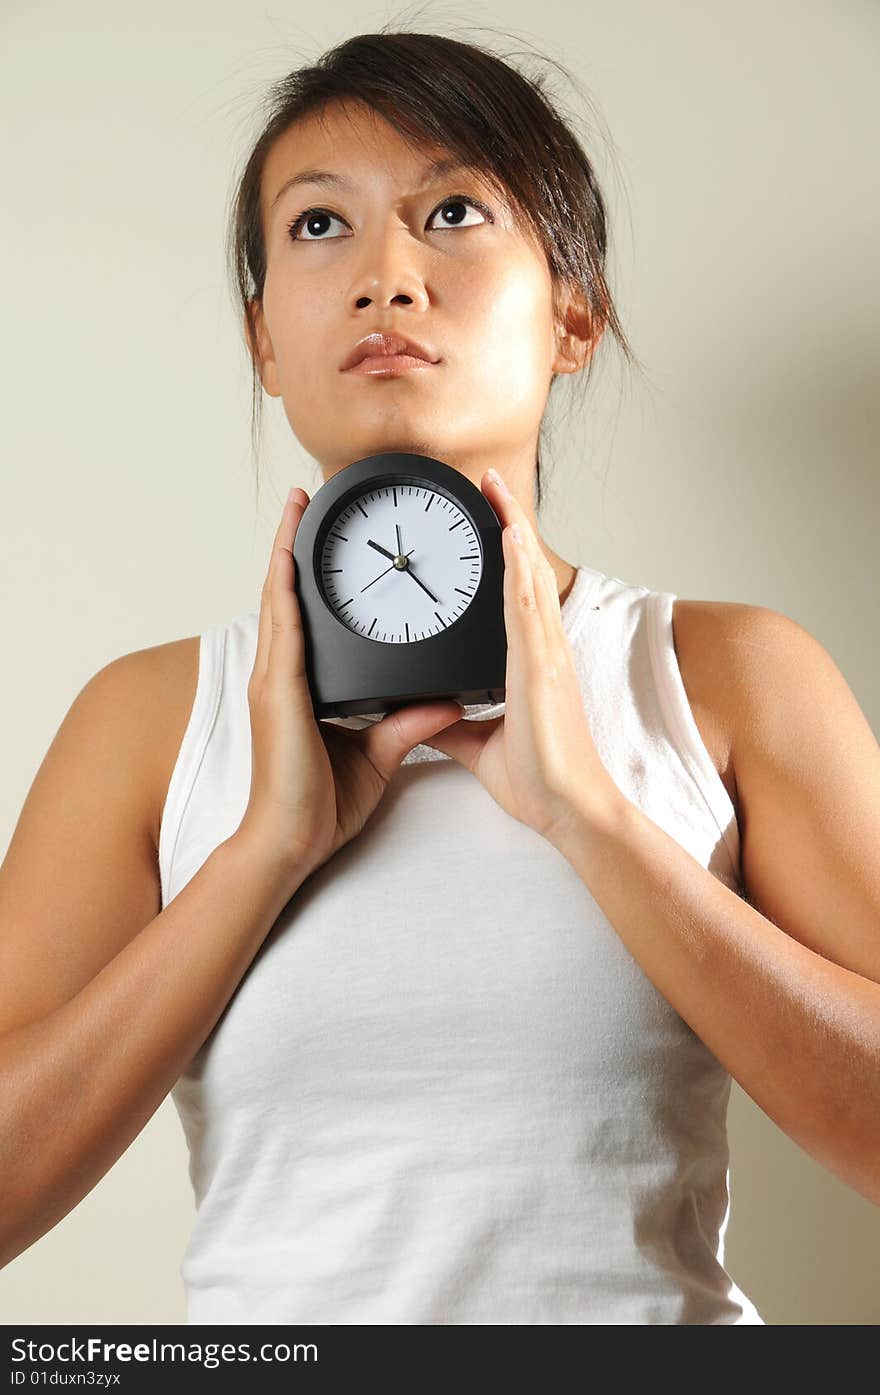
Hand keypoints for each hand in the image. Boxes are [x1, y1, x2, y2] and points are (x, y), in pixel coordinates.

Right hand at [235, 488, 464, 885]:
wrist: (291, 843)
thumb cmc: (322, 805)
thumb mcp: (379, 754)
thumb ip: (409, 723)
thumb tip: (447, 699)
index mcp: (304, 687)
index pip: (307, 617)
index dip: (309, 576)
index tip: (320, 537)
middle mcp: (283, 676)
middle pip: (286, 596)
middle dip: (293, 545)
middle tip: (302, 499)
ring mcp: (275, 681)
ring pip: (279, 601)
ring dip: (284, 550)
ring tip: (294, 508)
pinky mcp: (278, 694)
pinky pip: (282, 630)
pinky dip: (283, 589)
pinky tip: (288, 558)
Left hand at [420, 469, 625, 848]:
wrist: (569, 809)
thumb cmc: (542, 782)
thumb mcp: (480, 746)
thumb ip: (451, 724)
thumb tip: (425, 713)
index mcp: (532, 664)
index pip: (517, 596)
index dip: (508, 555)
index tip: (494, 522)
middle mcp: (543, 650)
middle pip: (525, 571)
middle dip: (510, 524)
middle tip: (491, 483)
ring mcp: (545, 654)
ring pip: (527, 576)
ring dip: (512, 528)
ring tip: (494, 487)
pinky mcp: (540, 666)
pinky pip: (526, 605)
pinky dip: (519, 565)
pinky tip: (509, 534)